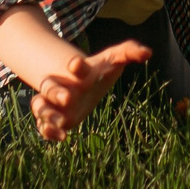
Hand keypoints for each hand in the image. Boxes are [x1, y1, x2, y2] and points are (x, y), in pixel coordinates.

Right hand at [26, 40, 150, 140]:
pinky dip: (48, 131)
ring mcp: (53, 103)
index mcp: (76, 72)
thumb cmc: (98, 72)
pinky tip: (61, 137)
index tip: (77, 64)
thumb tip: (148, 52)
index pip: (73, 66)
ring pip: (41, 107)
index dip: (75, 65)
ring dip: (48, 114)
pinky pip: (43, 126)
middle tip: (68, 98)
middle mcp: (61, 86)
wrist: (82, 85)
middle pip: (50, 87)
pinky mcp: (53, 120)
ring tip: (62, 122)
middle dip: (56, 92)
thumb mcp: (113, 60)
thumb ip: (129, 52)